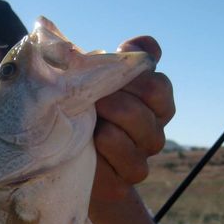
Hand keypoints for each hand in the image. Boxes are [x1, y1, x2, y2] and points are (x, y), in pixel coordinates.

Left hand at [91, 36, 174, 202]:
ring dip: (109, 120)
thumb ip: (125, 61)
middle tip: (92, 98)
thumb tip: (146, 45)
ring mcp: (144, 156)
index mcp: (155, 105)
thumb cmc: (84, 114)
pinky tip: (90, 143)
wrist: (65, 163)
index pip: (158, 86)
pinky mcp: (129, 178)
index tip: (104, 78)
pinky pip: (129, 162)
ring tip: (89, 119)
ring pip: (140, 132)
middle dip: (116, 96)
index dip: (130, 78)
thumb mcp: (99, 83)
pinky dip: (106, 149)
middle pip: (150, 104)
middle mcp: (155, 131)